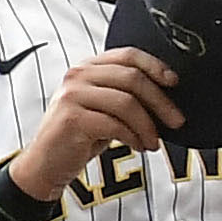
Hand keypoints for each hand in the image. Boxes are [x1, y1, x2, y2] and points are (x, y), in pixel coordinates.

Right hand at [7, 46, 180, 199]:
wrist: (45, 165)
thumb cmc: (77, 137)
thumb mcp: (102, 108)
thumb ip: (124, 94)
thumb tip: (165, 95)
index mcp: (87, 68)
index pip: (128, 55)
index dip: (155, 66)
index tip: (174, 83)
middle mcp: (77, 76)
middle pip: (132, 78)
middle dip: (161, 102)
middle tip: (176, 121)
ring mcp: (72, 95)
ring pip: (126, 102)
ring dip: (148, 125)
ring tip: (153, 141)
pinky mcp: (72, 118)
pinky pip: (114, 124)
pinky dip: (133, 137)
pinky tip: (138, 146)